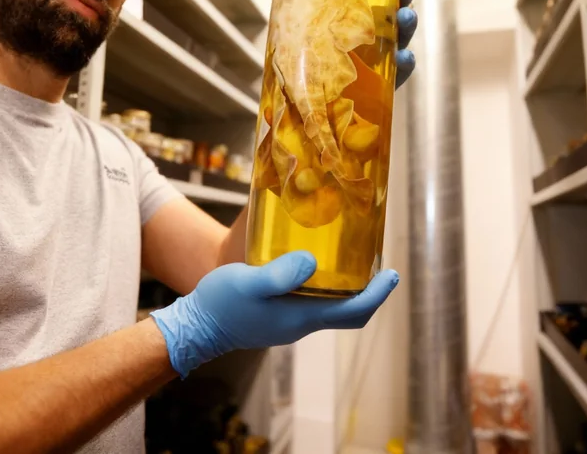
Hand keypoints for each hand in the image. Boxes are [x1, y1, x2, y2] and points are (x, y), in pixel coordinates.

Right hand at [150, 251, 398, 375]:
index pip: (354, 312)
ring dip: (346, 287)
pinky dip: (324, 287)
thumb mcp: (248, 282)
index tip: (391, 273)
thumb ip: (279, 274)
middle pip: (347, 312)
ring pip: (330, 307)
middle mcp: (301, 324)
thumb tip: (312, 262)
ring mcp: (289, 323)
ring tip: (351, 258)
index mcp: (302, 317)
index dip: (378, 294)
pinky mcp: (277, 318)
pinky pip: (311, 304)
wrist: (194, 328)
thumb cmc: (221, 305)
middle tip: (377, 264)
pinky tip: (313, 265)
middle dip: (368, 290)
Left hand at [262, 0, 418, 86]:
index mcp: (359, 18)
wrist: (307, 102)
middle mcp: (374, 37)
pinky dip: (405, 65)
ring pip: (401, 40)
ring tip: (408, 16)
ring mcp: (380, 62)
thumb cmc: (309, 55)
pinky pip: (398, 75)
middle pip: (396, 15)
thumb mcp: (297, 23)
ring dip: (408, 27)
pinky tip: (405, 57)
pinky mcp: (381, 86)